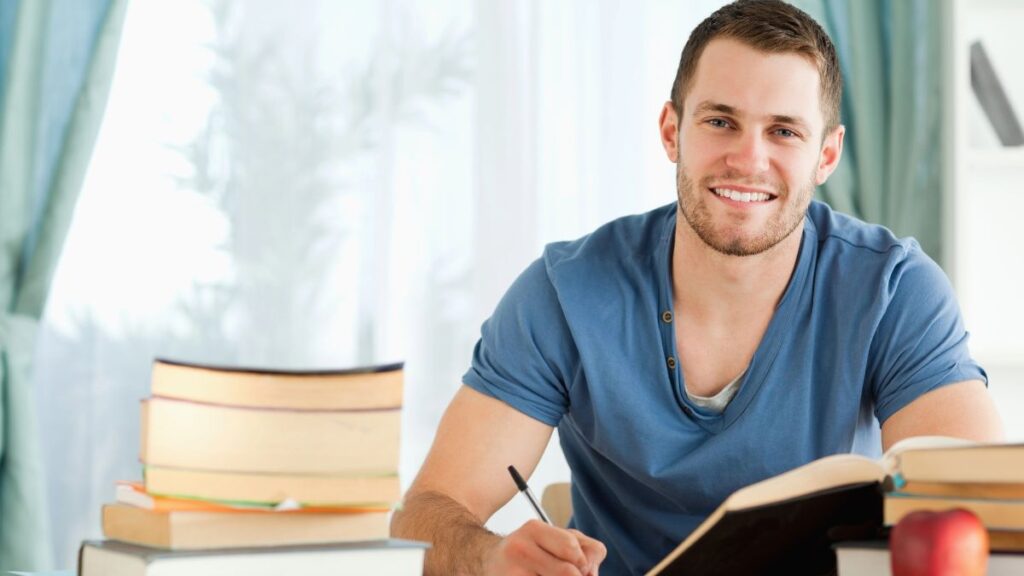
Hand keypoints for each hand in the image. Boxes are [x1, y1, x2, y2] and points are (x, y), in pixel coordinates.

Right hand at [483, 519, 606, 574]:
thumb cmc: (531, 551)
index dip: (584, 564)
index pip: (572, 548)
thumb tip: (591, 573)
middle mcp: (520, 548)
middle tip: (571, 575)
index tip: (580, 568)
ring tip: (548, 575)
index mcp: (534, 529)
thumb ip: (585, 548)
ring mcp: (512, 572)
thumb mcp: (557, 539)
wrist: (490, 561)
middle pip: (567, 572)